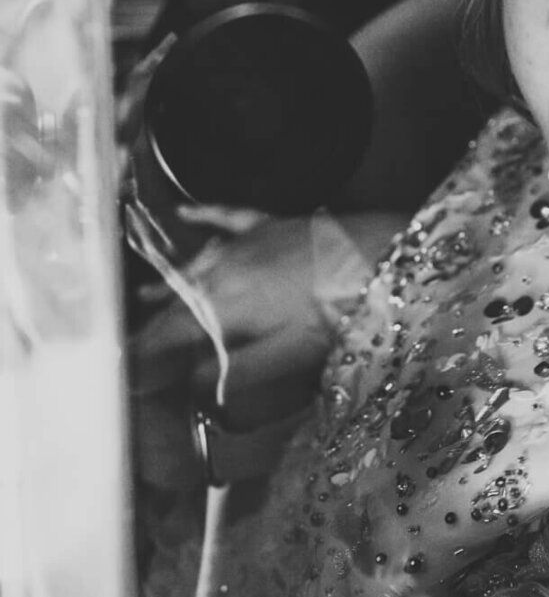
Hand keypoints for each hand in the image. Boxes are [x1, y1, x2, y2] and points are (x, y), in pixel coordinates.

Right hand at [127, 210, 393, 485]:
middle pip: (179, 298)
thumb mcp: (283, 357)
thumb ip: (234, 372)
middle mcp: (222, 269)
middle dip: (155, 321)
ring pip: (195, 263)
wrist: (372, 259)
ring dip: (170, 281)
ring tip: (145, 294)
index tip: (130, 366)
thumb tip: (196, 385)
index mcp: (221, 306)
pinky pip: (226, 216)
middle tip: (137, 340)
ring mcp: (244, 243)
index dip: (147, 351)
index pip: (171, 332)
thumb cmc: (331, 315)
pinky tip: (184, 211)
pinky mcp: (269, 224)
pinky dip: (202, 214)